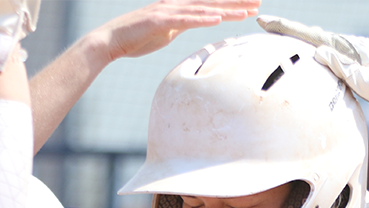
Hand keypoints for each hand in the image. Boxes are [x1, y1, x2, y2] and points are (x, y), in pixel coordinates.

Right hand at [93, 0, 260, 61]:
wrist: (109, 41)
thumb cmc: (135, 38)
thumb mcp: (164, 33)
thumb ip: (179, 27)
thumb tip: (192, 26)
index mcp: (178, 8)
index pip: (210, 4)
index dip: (231, 3)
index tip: (251, 4)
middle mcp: (175, 5)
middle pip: (212, 2)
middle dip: (236, 2)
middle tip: (259, 2)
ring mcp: (167, 11)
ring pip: (203, 9)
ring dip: (226, 10)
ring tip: (247, 11)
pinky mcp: (159, 21)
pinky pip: (185, 20)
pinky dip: (203, 19)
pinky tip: (219, 19)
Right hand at [256, 15, 368, 115]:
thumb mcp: (365, 81)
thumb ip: (341, 67)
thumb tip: (318, 52)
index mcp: (346, 48)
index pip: (309, 35)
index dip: (285, 28)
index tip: (264, 21)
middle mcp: (347, 44)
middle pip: (311, 34)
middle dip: (287, 30)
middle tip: (264, 26)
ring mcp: (352, 50)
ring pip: (320, 42)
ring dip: (299, 39)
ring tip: (279, 37)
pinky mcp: (355, 58)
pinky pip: (329, 51)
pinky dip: (314, 48)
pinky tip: (310, 53)